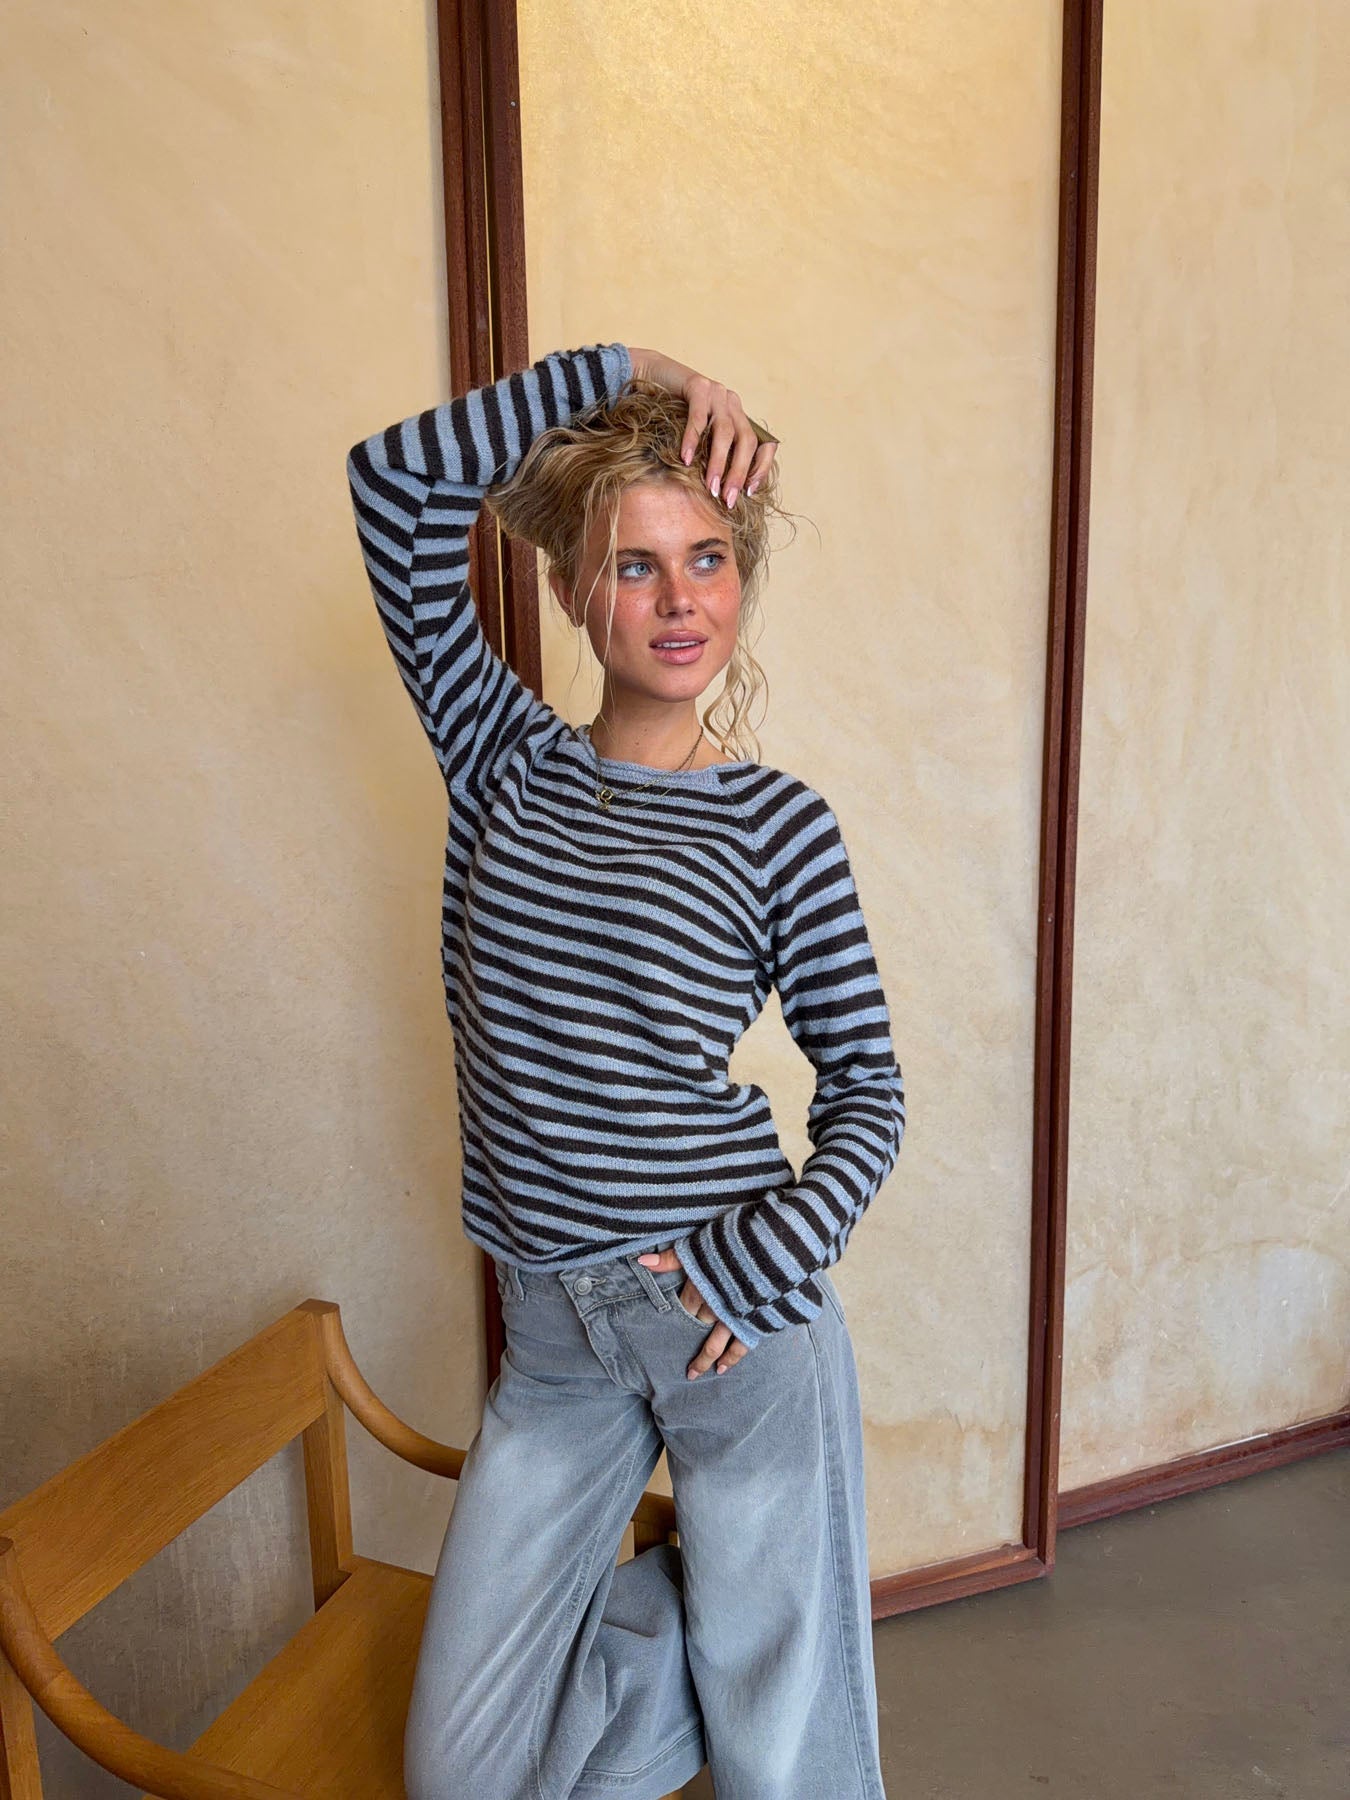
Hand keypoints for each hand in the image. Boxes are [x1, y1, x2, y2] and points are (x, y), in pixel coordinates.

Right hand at [626, 346, 777, 512]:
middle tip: (727, 499)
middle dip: (739, 473)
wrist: (652, 375)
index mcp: (739, 416)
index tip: (750, 492)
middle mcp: (732, 403)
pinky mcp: (697, 385)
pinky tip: (685, 460)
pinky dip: (692, 440)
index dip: (760, 467)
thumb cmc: (674, 413)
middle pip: (746, 441)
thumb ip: (712, 451)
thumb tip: (720, 489)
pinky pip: (698, 418)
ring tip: (711, 486)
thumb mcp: (700, 434)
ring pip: (725, 432)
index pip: (763, 443)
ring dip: (719, 463)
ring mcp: (716, 393)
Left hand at [635, 1248, 751, 1377]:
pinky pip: (740, 1346)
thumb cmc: (735, 1244)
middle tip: (680, 1359)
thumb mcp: (701, 1246)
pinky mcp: (753, 1323)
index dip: (680, 1315)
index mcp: (701, 1288)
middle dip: (689, 1340)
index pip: (685, 1307)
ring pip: (715, 1344)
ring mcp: (735, 1318)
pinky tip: (722, 1369)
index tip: (673, 1326)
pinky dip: (731, 1359)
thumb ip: (672, 1258)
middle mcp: (715, 1306)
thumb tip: (641, 1261)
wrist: (773, 1250)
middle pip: (697, 1327)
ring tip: (695, 1374)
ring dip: (704, 1359)